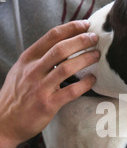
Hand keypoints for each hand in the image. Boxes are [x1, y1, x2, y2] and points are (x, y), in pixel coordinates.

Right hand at [0, 20, 99, 147]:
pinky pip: (70, 92)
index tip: (85, 25)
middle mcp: (33, 71)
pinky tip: (92, 80)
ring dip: (85, 59)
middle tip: (95, 38)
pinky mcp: (48, 104)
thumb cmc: (15, 96)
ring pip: (66, 68)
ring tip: (97, 55)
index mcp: (27, 59)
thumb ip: (38, 58)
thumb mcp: (20, 70)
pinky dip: (84, 84)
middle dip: (81, 41)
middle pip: (60, 49)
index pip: (51, 36)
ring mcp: (40, 88)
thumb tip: (60, 45)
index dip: (71, 28)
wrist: (3, 122)